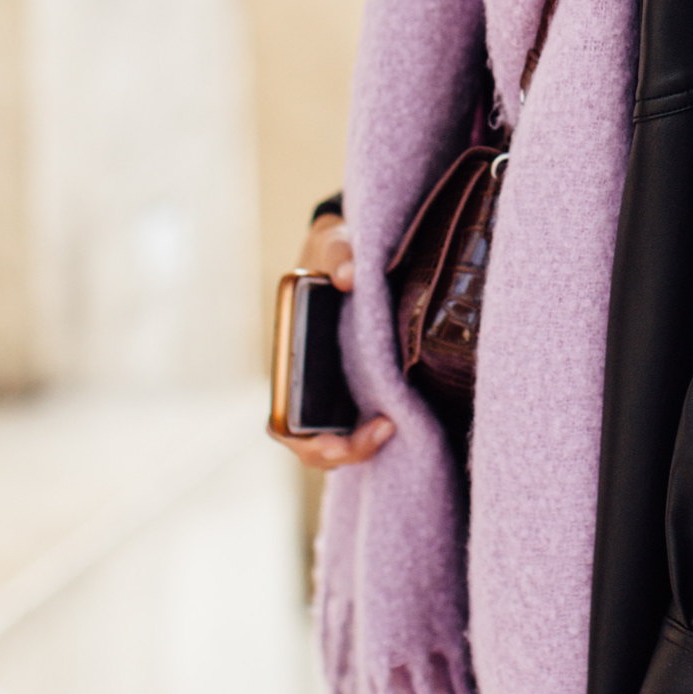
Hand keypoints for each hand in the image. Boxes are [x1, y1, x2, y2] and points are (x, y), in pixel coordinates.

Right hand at [275, 213, 393, 472]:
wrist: (352, 244)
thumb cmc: (332, 248)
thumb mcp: (330, 242)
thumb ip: (336, 253)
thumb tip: (348, 276)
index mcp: (288, 359)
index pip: (282, 422)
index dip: (305, 439)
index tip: (335, 438)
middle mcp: (308, 382)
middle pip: (314, 444)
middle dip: (343, 451)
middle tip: (383, 431)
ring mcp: (337, 387)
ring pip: (342, 439)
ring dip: (364, 446)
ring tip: (396, 426)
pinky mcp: (366, 381)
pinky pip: (366, 418)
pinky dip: (381, 427)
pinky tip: (410, 416)